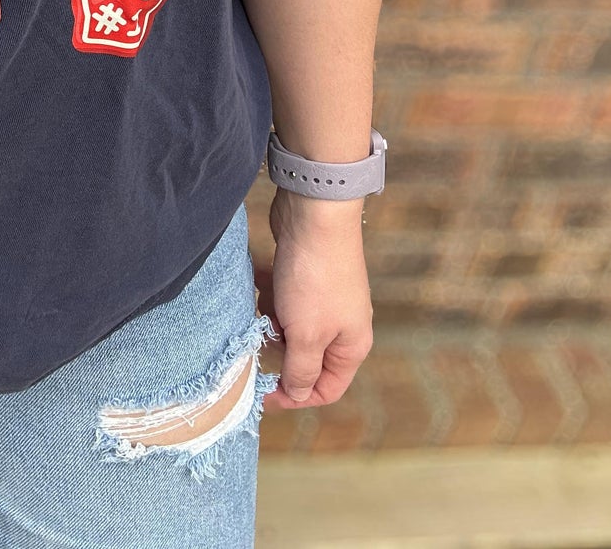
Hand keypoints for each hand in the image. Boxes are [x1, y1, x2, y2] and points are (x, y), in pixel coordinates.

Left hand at [263, 190, 372, 408]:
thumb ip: (301, 370)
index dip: (296, 396)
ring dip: (272, 321)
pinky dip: (270, 297)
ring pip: (290, 328)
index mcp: (351, 346)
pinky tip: (264, 282)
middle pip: (306, 358)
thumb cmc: (315, 278)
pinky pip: (283, 301)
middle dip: (280, 352)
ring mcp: (324, 300)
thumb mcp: (306, 335)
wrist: (315, 215)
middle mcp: (342, 326)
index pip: (326, 389)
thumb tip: (298, 394)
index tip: (263, 391)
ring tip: (265, 304)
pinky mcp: (306, 278)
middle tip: (259, 341)